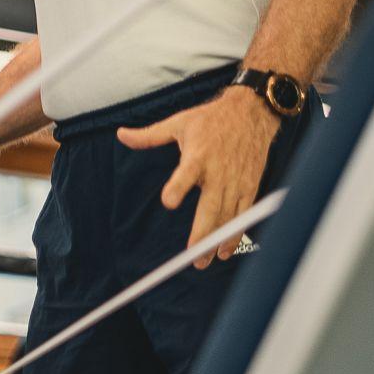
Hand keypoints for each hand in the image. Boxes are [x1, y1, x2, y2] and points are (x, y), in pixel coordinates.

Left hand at [118, 90, 278, 267]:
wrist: (251, 113)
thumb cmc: (211, 119)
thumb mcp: (178, 122)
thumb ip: (150, 135)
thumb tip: (121, 135)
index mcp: (198, 155)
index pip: (187, 173)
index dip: (178, 187)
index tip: (168, 201)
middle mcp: (218, 171)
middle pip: (211, 206)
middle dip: (202, 232)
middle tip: (192, 254)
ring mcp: (236, 181)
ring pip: (228, 216)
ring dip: (217, 240)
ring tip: (205, 260)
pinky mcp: (250, 186)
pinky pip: (244, 215)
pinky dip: (236, 234)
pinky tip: (224, 250)